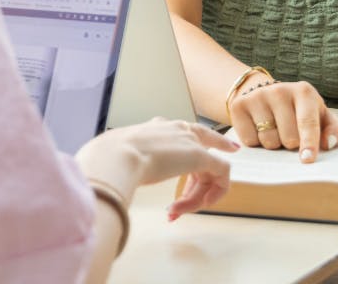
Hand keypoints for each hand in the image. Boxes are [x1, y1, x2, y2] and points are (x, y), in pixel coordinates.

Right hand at [75, 117, 237, 219]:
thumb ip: (124, 163)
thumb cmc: (110, 159)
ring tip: (175, 211)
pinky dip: (215, 192)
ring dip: (194, 197)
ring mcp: (190, 141)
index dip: (211, 141)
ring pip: (209, 170)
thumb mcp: (119, 158)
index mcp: (158, 127)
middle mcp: (178, 129)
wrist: (115, 156)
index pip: (189, 131)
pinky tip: (203, 205)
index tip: (230, 147)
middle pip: (200, 157)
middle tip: (175, 209)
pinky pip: (221, 173)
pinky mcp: (199, 155)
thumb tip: (106, 173)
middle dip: (192, 188)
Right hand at [229, 79, 337, 162]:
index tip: (307, 159)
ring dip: (274, 144)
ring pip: (268, 140)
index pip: (308, 121)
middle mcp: (279, 90)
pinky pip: (249, 140)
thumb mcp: (321, 117)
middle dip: (291, 144)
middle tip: (290, 134)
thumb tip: (330, 142)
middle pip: (288, 137)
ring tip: (275, 130)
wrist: (266, 96)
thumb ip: (334, 130)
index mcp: (304, 92)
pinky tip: (259, 129)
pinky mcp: (239, 105)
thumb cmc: (299, 112)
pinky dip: (255, 142)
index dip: (309, 142)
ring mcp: (257, 96)